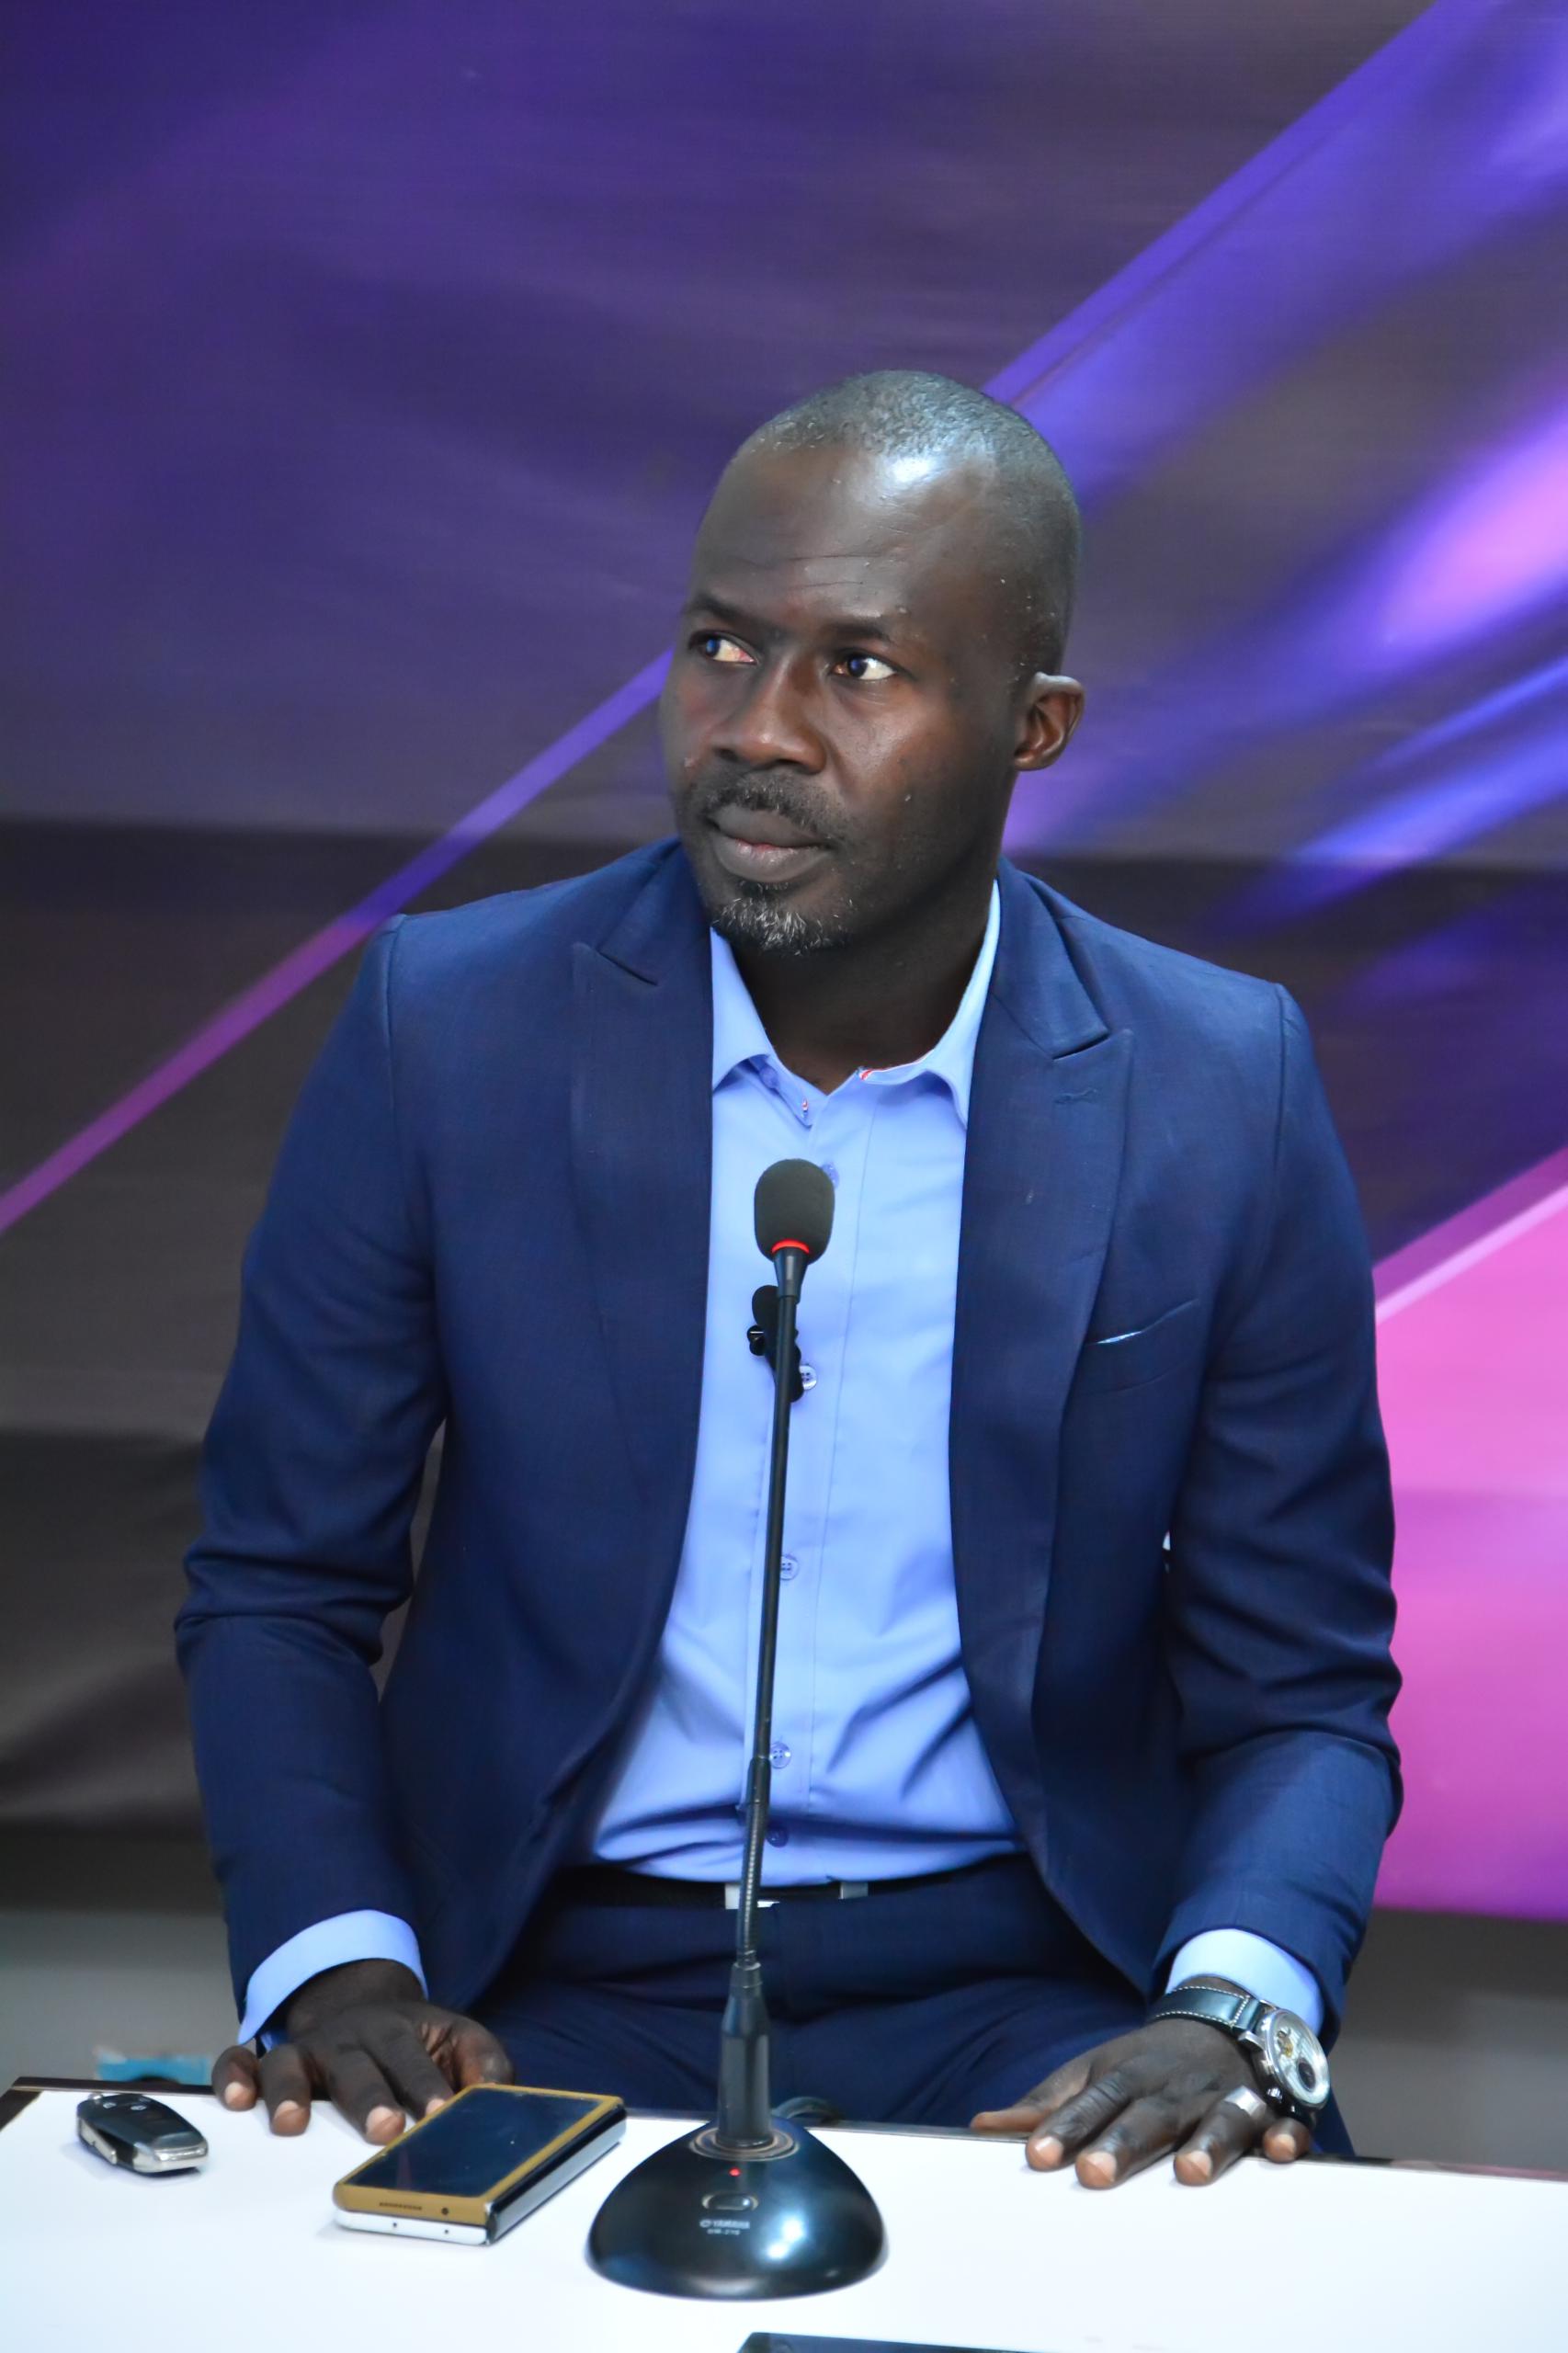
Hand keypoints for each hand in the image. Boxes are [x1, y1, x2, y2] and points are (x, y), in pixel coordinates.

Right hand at [211, 1959, 512, 2142]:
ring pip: (291, 2063)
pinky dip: (234, 2075)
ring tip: (290, 2124)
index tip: (441, 2113)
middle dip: (370, 2098)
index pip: (414, 2057)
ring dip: (290, 2091)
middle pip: (357, 2065)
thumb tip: (498, 2096)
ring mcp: (306, 2049)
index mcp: (398, 2030)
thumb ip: (484, 2065)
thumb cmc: (416, 2042)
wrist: (363, 2007)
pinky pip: (239, 2059)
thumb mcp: (458, 2041)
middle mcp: (349, 2037)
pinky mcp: (267, 2060)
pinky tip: (236, 2100)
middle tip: (384, 2128)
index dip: (428, 2085)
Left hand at [971, 2010, 1311, 2187]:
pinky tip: (1280, 2154)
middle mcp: (1176, 2088)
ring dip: (1207, 2143)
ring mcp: (1226, 2096)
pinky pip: (1286, 2123)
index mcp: (1129, 2077)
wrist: (1224, 2018)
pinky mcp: (1274, 2109)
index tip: (1035, 2157)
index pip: (1092, 2103)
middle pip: (1147, 2116)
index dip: (1064, 2129)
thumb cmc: (1147, 2064)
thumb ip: (1047, 2105)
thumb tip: (983, 2126)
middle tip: (1093, 2174)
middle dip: (1122, 2145)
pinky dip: (1286, 2136)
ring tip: (1189, 2174)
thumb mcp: (1095, 2072)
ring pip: (1218, 2119)